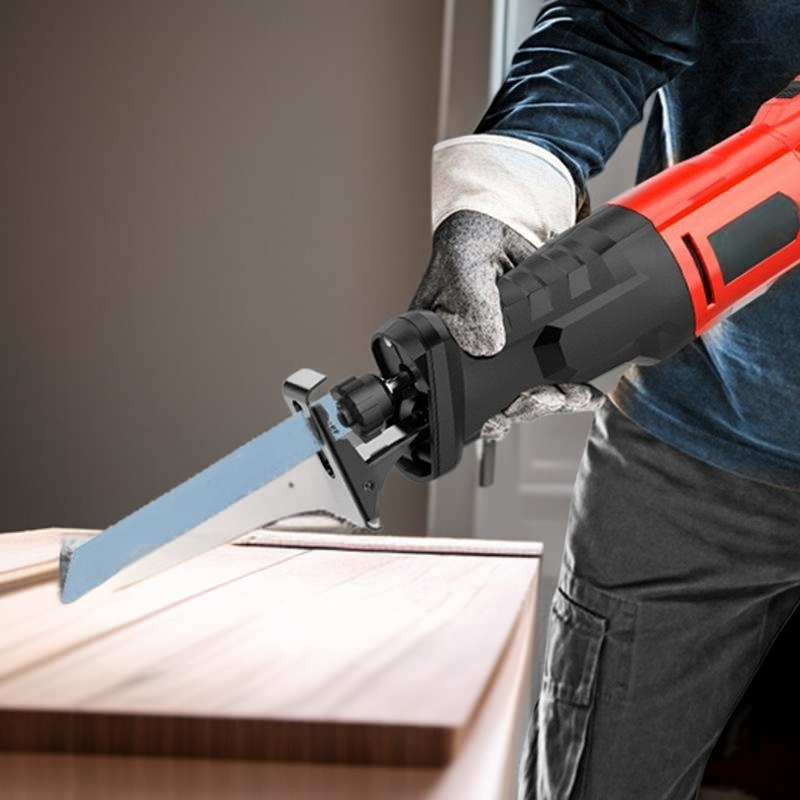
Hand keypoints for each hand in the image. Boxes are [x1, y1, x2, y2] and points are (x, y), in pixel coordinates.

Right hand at [411, 134, 603, 439]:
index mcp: (440, 342)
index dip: (475, 411)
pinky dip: (568, 389)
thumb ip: (470, 300)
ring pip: (524, 393)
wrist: (511, 219)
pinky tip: (581, 392)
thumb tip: (485, 344)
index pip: (450, 390)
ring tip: (566, 397)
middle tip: (538, 400)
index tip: (499, 418)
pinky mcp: (534, 346)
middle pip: (493, 400)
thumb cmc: (472, 238)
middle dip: (520, 408)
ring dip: (547, 402)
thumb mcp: (464, 262)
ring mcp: (503, 353)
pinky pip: (549, 376)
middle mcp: (469, 354)